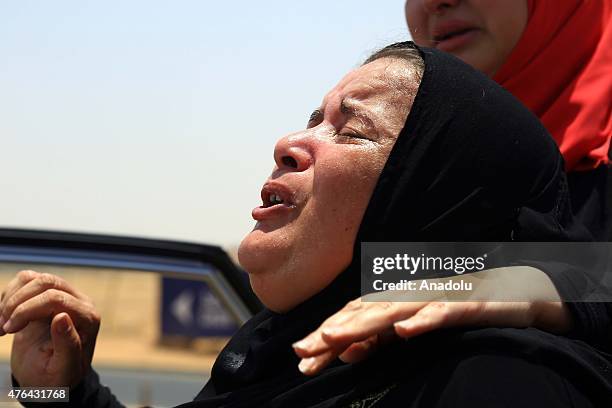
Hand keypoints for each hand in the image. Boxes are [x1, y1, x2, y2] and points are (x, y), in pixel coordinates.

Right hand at [0, 270, 100, 387]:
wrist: (49, 379)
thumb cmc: (58, 376)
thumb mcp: (63, 369)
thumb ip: (67, 345)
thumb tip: (61, 317)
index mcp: (88, 318)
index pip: (56, 298)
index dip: (27, 310)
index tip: (8, 331)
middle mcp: (80, 302)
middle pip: (46, 283)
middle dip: (18, 303)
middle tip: (4, 328)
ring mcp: (64, 295)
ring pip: (35, 279)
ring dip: (12, 299)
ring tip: (3, 325)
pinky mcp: (47, 295)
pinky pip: (26, 281)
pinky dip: (9, 295)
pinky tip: (4, 317)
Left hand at [293, 267, 571, 374]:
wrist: (515, 291)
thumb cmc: (459, 310)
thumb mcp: (414, 327)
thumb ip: (382, 338)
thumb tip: (346, 353)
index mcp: (396, 303)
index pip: (355, 319)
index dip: (327, 336)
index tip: (301, 357)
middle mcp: (409, 297)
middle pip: (365, 314)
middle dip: (332, 332)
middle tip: (301, 350)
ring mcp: (435, 298)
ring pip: (393, 311)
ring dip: (363, 325)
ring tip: (334, 338)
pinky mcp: (465, 304)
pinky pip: (441, 312)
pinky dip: (421, 320)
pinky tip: (403, 331)